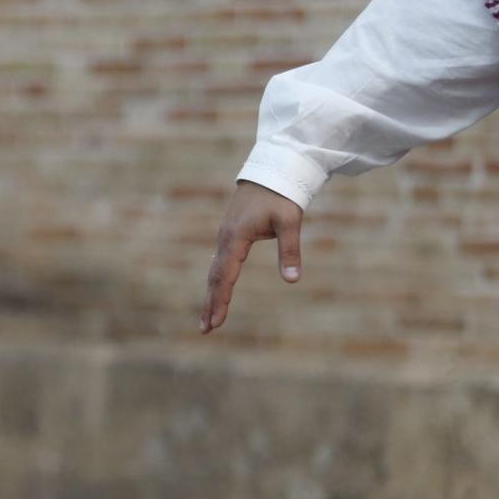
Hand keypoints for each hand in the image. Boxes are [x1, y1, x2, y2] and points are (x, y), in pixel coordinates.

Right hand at [202, 181, 304, 333]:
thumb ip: (290, 251)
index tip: (217, 322)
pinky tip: (217, 292)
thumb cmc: (281, 195)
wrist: (271, 169)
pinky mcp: (230, 235)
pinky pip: (219, 264)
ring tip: (208, 318)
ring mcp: (225, 237)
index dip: (221, 300)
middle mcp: (225, 239)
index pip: (225, 276)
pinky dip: (216, 282)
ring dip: (211, 295)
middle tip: (205, 330)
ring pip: (215, 272)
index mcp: (236, 238)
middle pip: (214, 278)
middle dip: (210, 304)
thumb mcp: (290, 221)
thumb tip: (293, 280)